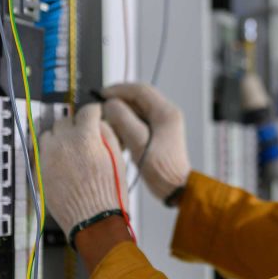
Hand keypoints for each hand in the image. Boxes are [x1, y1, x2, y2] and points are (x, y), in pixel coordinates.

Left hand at [40, 104, 129, 241]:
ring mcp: (49, 156)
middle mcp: (64, 143)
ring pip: (49, 133)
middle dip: (76, 124)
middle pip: (65, 120)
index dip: (94, 112)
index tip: (95, 116)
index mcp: (85, 138)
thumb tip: (100, 125)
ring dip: (59, 136)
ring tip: (70, 147)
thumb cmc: (109, 194)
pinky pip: (41, 151)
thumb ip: (107, 135)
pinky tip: (62, 160)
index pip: (87, 111)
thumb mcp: (117, 158)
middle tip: (84, 134)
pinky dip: (51, 151)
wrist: (93, 220)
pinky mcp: (41, 169)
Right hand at [102, 84, 191, 202]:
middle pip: (138, 98)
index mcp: (166, 112)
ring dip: (122, 113)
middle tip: (102, 108)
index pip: (139, 90)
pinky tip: (118, 133)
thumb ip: (123, 120)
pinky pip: (139, 120)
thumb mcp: (138, 142)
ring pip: (137, 109)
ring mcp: (164, 123)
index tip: (101, 95)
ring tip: (108, 122)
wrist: (176, 188)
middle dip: (118, 101)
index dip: (118, 90)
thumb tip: (110, 104)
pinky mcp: (159, 133)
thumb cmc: (161, 169)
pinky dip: (126, 123)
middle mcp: (167, 114)